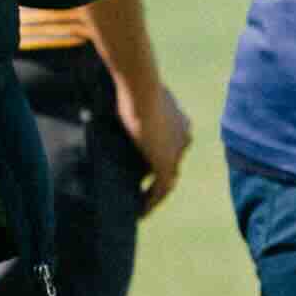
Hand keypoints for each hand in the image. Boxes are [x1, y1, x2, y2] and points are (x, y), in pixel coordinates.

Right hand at [117, 72, 195, 210]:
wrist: (141, 88)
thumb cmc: (132, 83)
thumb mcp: (133, 91)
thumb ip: (129, 97)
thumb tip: (111, 91)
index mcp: (180, 120)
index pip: (171, 142)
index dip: (159, 153)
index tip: (144, 162)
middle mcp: (183, 137)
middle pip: (171, 162)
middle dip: (159, 175)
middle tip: (143, 190)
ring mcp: (177, 151)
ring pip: (169, 179)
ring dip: (156, 193)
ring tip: (140, 205)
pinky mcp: (166, 163)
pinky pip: (162, 189)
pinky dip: (152, 201)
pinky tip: (140, 212)